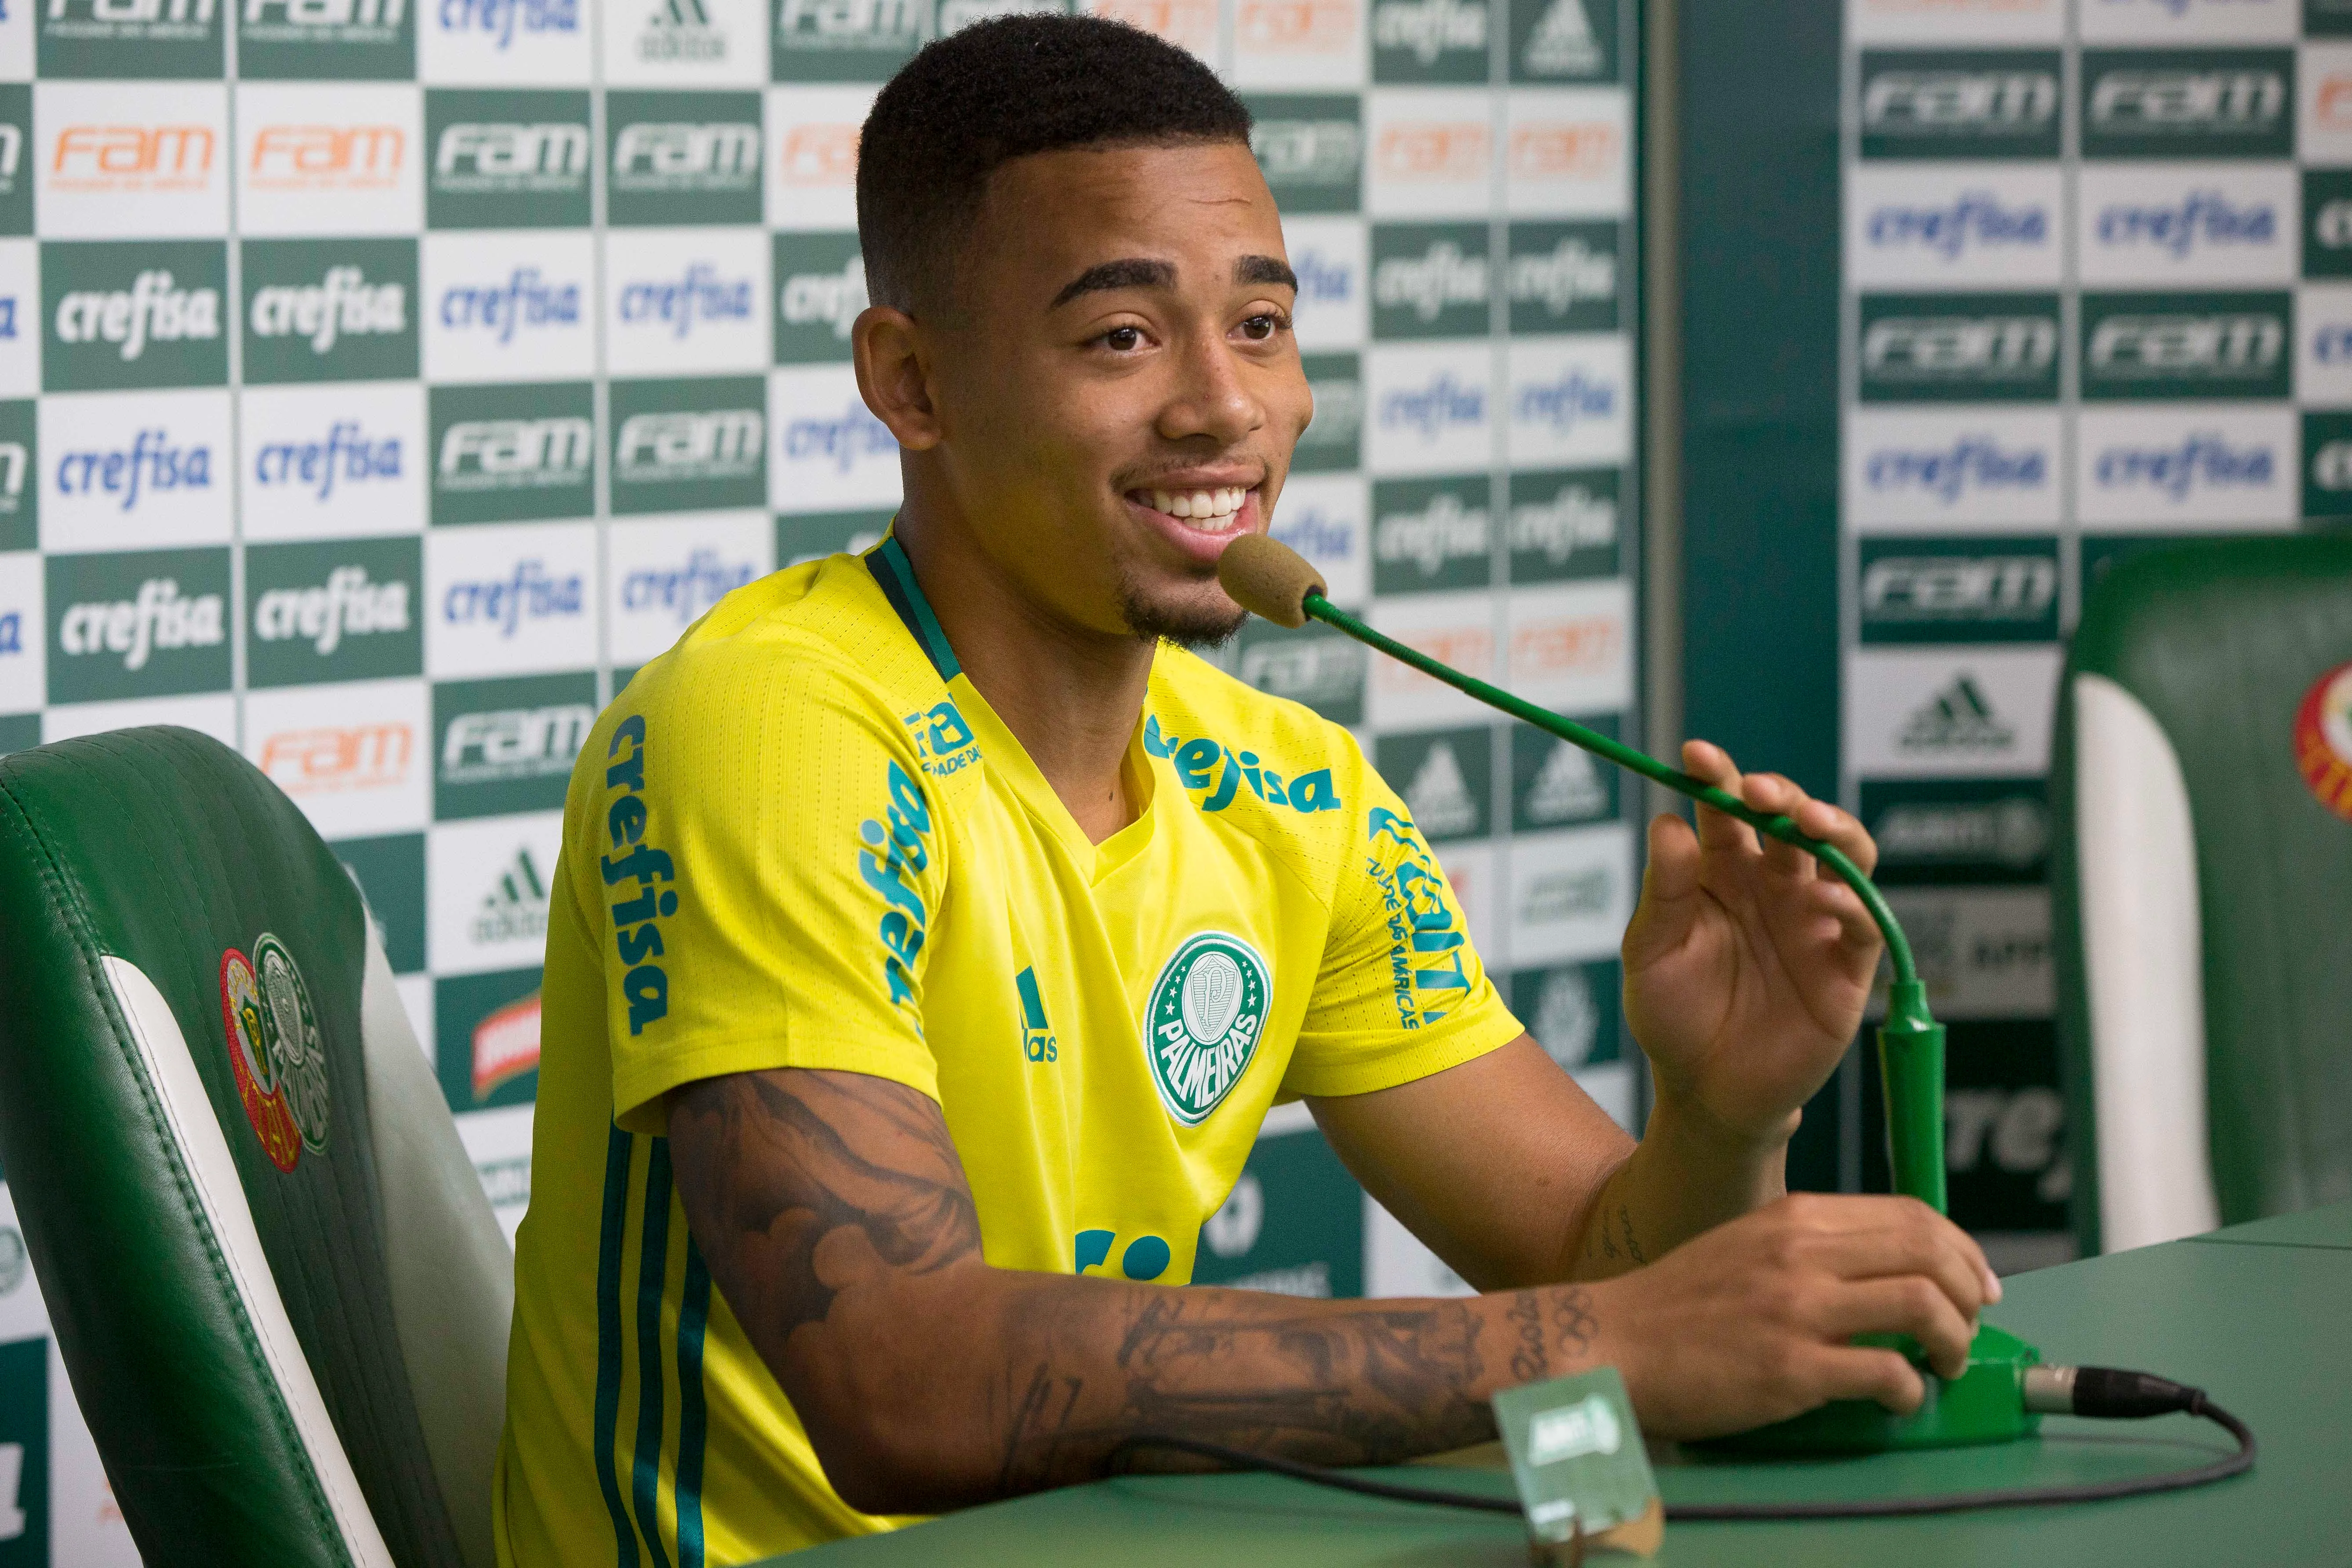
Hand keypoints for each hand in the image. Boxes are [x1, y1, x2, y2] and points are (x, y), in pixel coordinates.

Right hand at [1594, 1193, 1999, 1438]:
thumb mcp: (1747, 1245)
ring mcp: (1797, 1309)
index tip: (1976, 1282)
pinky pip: (1887, 1373)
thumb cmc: (1678, 1304)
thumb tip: (1884, 1269)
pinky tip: (1898, 1400)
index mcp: (1794, 1218)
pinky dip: (1910, 1390)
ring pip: (1922, 1305)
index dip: (1961, 1249)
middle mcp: (1801, 1252)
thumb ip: (1812, 1247)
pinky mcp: (1791, 1369)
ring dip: (1953, 1340)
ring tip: (1943, 1363)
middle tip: (1969, 1326)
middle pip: (1928, 1253)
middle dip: (1969, 1293)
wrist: (1612, 1344)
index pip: (1910, 1215)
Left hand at [1620, 740, 1881, 1144]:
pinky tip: (1825, 898)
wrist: (1704, 1091)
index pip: (1726, 808)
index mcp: (1723, 871)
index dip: (1717, 775)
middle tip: (1755, 789)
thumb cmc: (1674, 1016)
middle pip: (1790, 817)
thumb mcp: (1650, 953)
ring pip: (1844, 853)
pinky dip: (1852, 903)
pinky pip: (1865, 923)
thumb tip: (1667, 824)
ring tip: (1807, 820)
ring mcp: (1816, 919)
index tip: (1695, 754)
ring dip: (1833, 827)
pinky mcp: (1847, 964)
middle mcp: (1774, 884)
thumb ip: (1663, 892)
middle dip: (1778, 792)